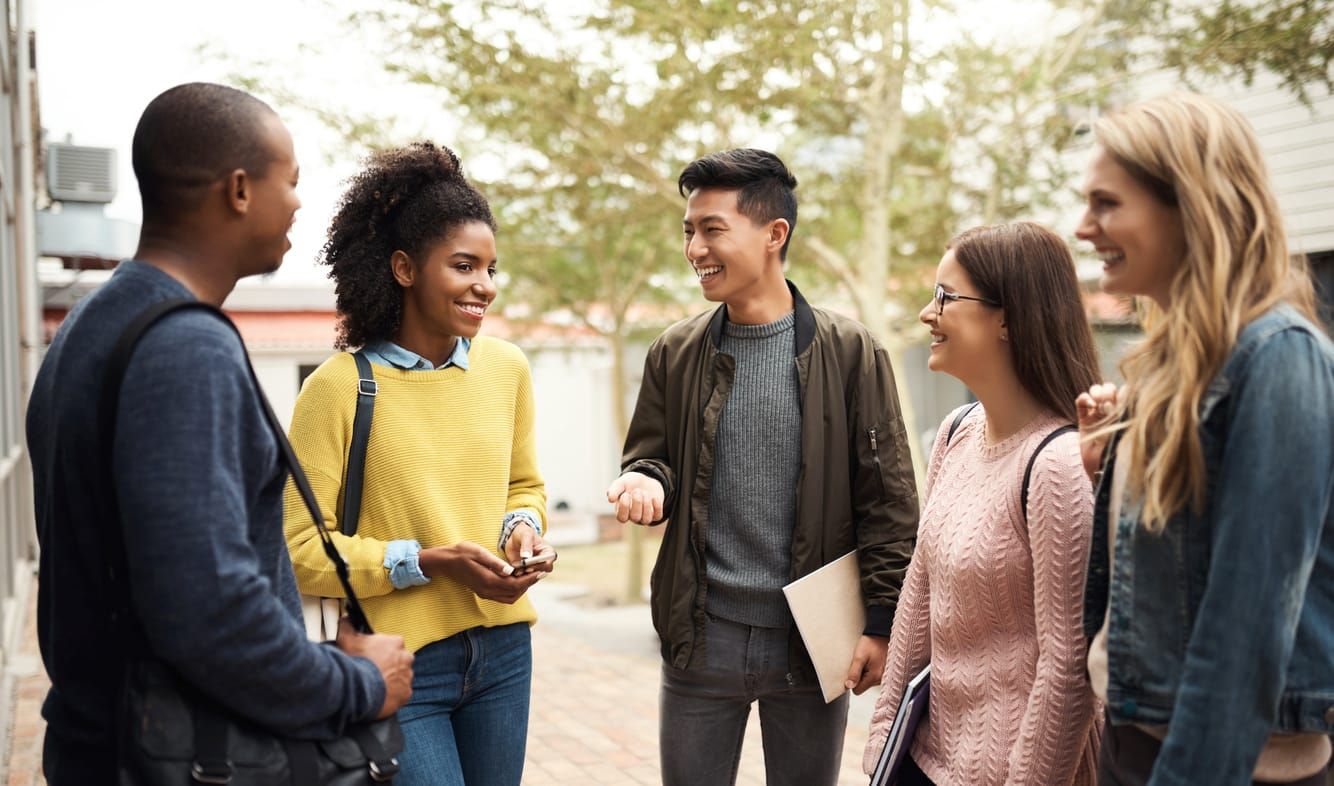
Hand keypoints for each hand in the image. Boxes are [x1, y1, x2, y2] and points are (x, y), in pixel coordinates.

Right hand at [334, 617, 413, 718]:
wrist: (360, 690)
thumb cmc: (356, 663)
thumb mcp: (347, 640)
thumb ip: (348, 627)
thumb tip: (346, 619)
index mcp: (395, 642)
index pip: (391, 644)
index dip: (380, 651)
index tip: (371, 657)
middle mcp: (406, 658)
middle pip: (398, 660)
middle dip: (388, 665)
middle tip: (373, 671)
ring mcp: (407, 676)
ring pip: (400, 677)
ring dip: (391, 680)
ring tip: (375, 685)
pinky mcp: (406, 693)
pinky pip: (401, 693)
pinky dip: (392, 695)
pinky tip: (380, 695)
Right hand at [419, 541, 541, 603]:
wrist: (446, 562)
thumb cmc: (462, 553)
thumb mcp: (479, 553)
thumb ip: (495, 563)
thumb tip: (511, 571)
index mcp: (488, 580)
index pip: (515, 584)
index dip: (530, 579)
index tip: (541, 572)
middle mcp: (487, 590)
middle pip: (515, 593)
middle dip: (529, 583)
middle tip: (539, 572)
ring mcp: (485, 593)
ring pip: (510, 597)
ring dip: (522, 588)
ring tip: (530, 574)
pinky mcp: (483, 592)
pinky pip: (503, 596)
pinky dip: (513, 590)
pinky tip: (516, 578)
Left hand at [504, 525, 556, 576]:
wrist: (513, 537)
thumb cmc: (523, 533)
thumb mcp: (525, 535)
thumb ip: (526, 545)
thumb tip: (526, 557)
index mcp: (548, 554)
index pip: (548, 564)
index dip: (539, 565)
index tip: (527, 563)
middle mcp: (543, 563)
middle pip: (541, 573)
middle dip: (531, 572)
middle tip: (521, 567)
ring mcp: (534, 569)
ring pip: (531, 578)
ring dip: (523, 575)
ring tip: (515, 566)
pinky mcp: (524, 573)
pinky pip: (521, 578)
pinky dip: (516, 575)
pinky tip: (511, 569)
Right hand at [605, 471, 663, 524]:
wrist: (645, 479)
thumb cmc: (630, 483)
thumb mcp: (621, 483)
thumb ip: (614, 490)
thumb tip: (610, 499)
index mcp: (622, 511)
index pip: (622, 517)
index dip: (624, 507)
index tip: (625, 494)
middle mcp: (633, 516)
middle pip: (635, 517)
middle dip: (637, 503)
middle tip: (637, 490)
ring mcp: (644, 516)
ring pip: (646, 519)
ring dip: (646, 505)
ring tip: (645, 493)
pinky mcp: (656, 514)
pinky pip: (658, 516)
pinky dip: (657, 506)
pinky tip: (654, 497)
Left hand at [844, 634, 888, 695]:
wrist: (882, 633)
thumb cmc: (871, 643)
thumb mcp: (859, 657)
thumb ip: (854, 672)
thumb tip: (849, 686)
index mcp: (875, 676)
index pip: (857, 690)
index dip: (852, 681)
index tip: (853, 670)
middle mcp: (882, 678)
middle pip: (863, 685)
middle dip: (860, 676)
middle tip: (861, 662)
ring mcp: (884, 675)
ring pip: (868, 681)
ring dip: (865, 672)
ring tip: (867, 659)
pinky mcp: (885, 671)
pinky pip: (874, 676)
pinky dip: (871, 669)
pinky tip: (872, 660)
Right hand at [1075, 382, 1121, 481]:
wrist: (1102, 467)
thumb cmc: (1121, 452)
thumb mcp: (1129, 431)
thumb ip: (1129, 414)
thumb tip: (1130, 395)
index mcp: (1126, 413)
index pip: (1125, 392)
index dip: (1123, 391)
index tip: (1123, 399)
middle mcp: (1111, 411)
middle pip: (1109, 388)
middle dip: (1108, 390)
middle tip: (1108, 401)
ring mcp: (1097, 414)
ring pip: (1095, 391)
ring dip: (1097, 392)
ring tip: (1099, 402)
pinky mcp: (1083, 419)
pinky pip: (1081, 401)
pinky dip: (1084, 398)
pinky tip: (1090, 405)